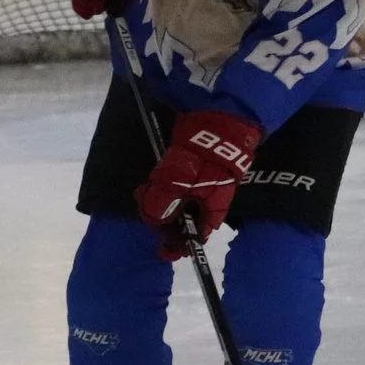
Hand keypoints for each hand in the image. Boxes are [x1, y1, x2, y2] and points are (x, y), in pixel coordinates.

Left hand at [135, 109, 261, 258]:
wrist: (221, 116)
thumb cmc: (205, 152)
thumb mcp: (180, 178)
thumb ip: (165, 201)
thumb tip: (153, 220)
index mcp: (212, 210)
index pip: (196, 237)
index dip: (178, 245)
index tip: (161, 248)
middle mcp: (208, 202)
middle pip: (184, 222)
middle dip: (162, 220)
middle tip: (144, 208)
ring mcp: (202, 185)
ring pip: (178, 205)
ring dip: (158, 203)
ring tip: (143, 193)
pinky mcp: (195, 170)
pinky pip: (177, 188)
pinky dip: (162, 188)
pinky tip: (151, 182)